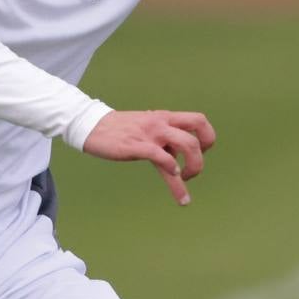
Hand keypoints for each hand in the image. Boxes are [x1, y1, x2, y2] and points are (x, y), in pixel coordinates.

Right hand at [84, 108, 216, 206]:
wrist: (92, 126)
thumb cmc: (120, 130)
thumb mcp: (147, 128)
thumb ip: (163, 139)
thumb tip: (176, 160)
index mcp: (165, 118)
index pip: (199, 120)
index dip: (207, 137)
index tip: (199, 154)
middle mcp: (161, 123)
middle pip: (199, 126)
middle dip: (204, 152)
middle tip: (193, 170)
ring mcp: (150, 134)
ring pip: (187, 144)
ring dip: (194, 166)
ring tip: (184, 180)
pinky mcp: (137, 146)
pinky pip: (161, 156)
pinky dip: (171, 167)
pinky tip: (172, 174)